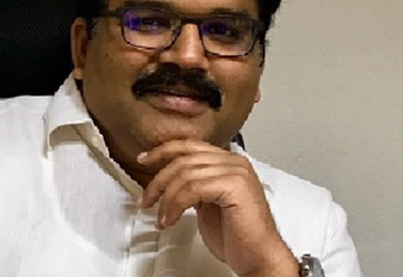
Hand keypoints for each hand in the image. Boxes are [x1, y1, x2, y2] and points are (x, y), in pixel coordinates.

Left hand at [137, 140, 297, 276]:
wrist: (258, 257)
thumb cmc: (237, 236)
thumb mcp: (207, 203)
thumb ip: (194, 185)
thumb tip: (169, 181)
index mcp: (229, 162)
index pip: (190, 146)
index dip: (163, 151)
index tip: (144, 160)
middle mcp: (234, 162)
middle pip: (184, 159)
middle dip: (159, 181)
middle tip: (147, 199)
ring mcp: (236, 172)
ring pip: (185, 174)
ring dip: (166, 198)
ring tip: (162, 217)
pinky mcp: (235, 186)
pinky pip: (193, 189)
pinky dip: (176, 205)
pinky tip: (171, 219)